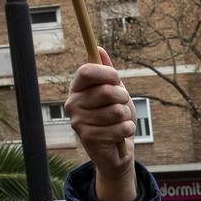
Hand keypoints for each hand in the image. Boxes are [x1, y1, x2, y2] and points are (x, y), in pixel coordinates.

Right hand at [65, 48, 135, 200]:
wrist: (117, 151)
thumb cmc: (116, 118)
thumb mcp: (115, 92)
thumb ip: (107, 73)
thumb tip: (99, 49)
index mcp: (77, 88)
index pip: (87, 71)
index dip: (106, 73)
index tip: (117, 78)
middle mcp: (72, 103)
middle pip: (106, 91)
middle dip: (123, 98)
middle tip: (122, 106)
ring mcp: (78, 121)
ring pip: (116, 111)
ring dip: (126, 117)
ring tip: (119, 122)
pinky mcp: (87, 138)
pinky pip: (120, 128)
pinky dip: (127, 130)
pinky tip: (120, 135)